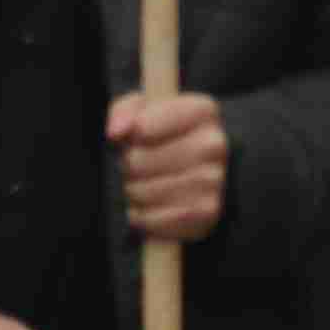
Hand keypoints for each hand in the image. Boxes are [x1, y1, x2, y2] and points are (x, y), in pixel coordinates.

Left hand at [109, 89, 228, 242]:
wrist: (195, 169)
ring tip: (146, 184)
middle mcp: (214, 144)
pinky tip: (152, 206)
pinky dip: (144, 217)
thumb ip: (123, 112)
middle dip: (128, 166)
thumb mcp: (141, 111)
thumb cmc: (162, 136)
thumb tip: (116, 131)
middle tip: (138, 164)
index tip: (135, 137)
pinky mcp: (207, 212)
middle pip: (139, 161)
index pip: (143, 126)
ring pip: (144, 192)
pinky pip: (154, 219)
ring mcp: (213, 180)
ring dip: (134, 192)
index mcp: (202, 111)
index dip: (131, 136)